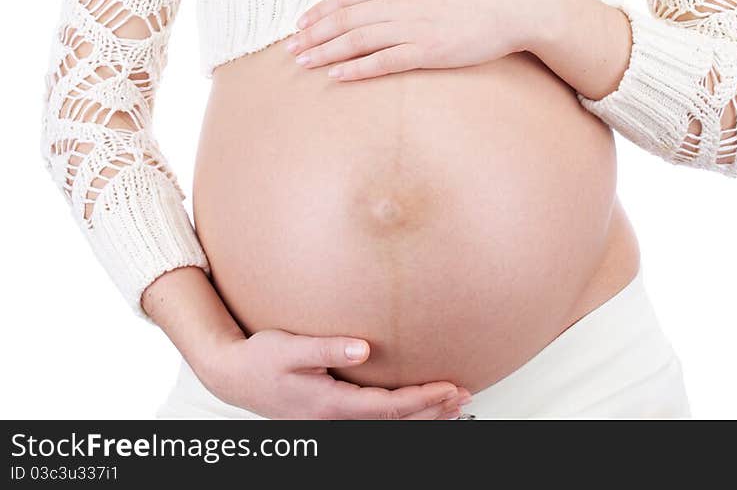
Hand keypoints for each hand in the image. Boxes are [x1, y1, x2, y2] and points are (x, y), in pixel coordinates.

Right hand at [199, 329, 471, 420]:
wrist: (234, 376)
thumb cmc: (260, 359)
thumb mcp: (289, 348)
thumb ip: (326, 349)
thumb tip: (363, 348)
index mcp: (329, 405)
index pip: (386, 408)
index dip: (421, 399)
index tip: (448, 387)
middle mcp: (335, 420)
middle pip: (394, 423)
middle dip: (432, 411)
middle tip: (464, 396)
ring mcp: (334, 422)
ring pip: (387, 427)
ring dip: (422, 418)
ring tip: (453, 405)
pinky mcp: (333, 416)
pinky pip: (376, 422)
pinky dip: (402, 418)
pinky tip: (418, 410)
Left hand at [286, 0, 561, 80]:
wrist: (516, 4)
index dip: (321, 10)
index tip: (300, 23)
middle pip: (346, 17)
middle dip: (314, 33)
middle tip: (290, 48)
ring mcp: (414, 25)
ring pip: (358, 39)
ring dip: (326, 52)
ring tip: (303, 63)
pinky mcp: (428, 51)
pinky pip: (384, 62)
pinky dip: (357, 69)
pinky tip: (337, 76)